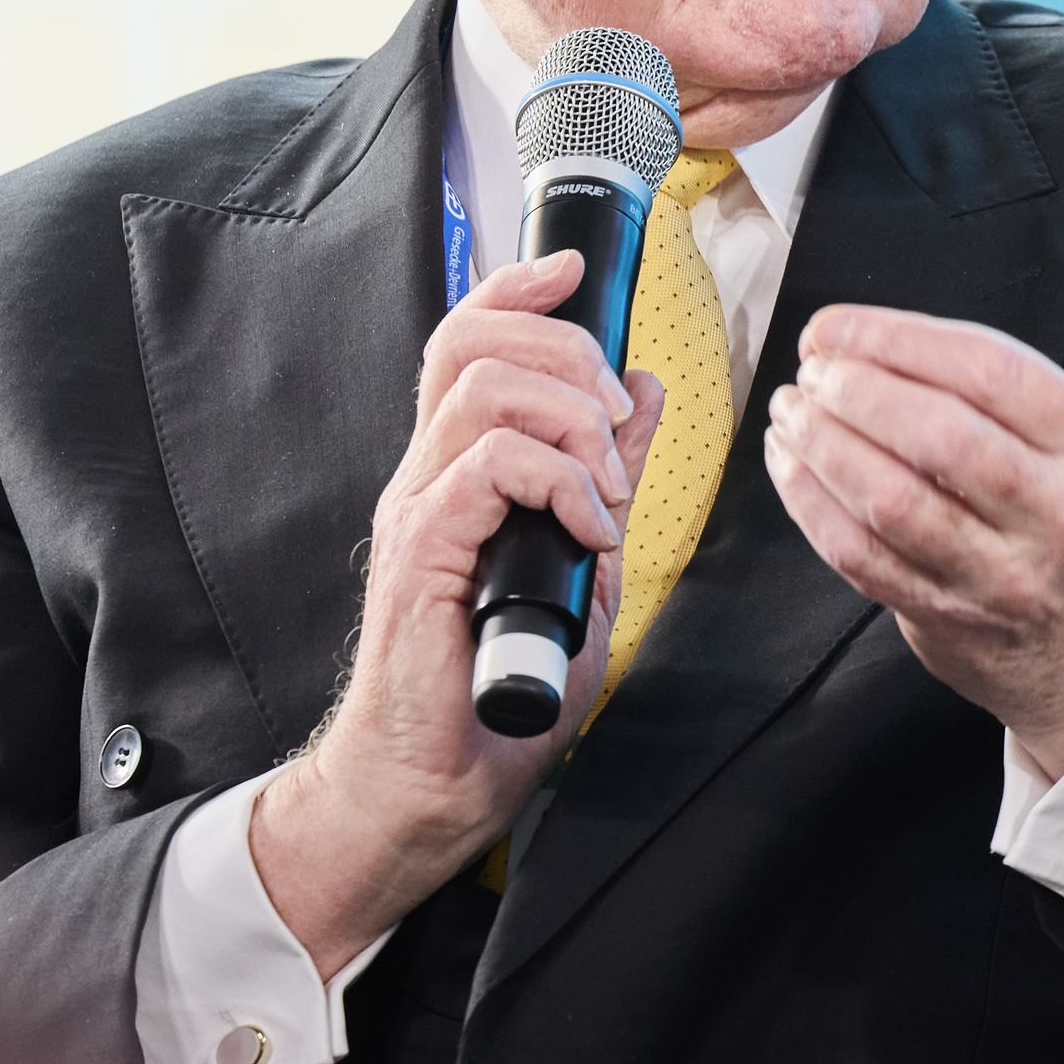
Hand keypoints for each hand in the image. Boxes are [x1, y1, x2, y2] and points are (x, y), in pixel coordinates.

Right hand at [248, 251, 663, 977]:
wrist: (432, 793)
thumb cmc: (493, 695)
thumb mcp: (581, 564)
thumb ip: (606, 479)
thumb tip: (647, 394)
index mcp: (455, 469)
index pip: (468, 338)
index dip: (518, 290)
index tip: (575, 270)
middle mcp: (426, 476)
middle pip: (476, 344)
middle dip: (569, 354)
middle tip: (617, 423)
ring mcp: (416, 512)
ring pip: (486, 392)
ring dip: (571, 421)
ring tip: (606, 488)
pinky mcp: (422, 557)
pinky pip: (489, 468)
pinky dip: (559, 482)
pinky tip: (590, 529)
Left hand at [764, 306, 1063, 777]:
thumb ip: (998, 385)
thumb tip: (861, 342)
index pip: (988, 371)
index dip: (896, 338)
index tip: (832, 327)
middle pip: (938, 436)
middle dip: (856, 391)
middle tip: (813, 372)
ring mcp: (1007, 578)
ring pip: (892, 500)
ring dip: (822, 444)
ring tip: (791, 410)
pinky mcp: (951, 621)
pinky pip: (861, 557)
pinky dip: (811, 502)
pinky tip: (790, 463)